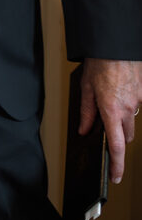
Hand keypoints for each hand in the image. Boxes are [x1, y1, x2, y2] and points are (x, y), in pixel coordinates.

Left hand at [80, 58, 141, 182]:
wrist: (114, 43)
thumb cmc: (100, 62)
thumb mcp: (86, 87)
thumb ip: (86, 112)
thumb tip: (84, 130)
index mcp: (111, 109)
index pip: (116, 146)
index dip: (116, 165)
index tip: (114, 176)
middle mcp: (128, 108)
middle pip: (126, 136)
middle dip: (117, 136)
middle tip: (105, 128)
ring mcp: (138, 100)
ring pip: (132, 122)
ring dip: (123, 121)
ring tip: (110, 104)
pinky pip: (137, 106)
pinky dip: (129, 105)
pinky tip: (119, 92)